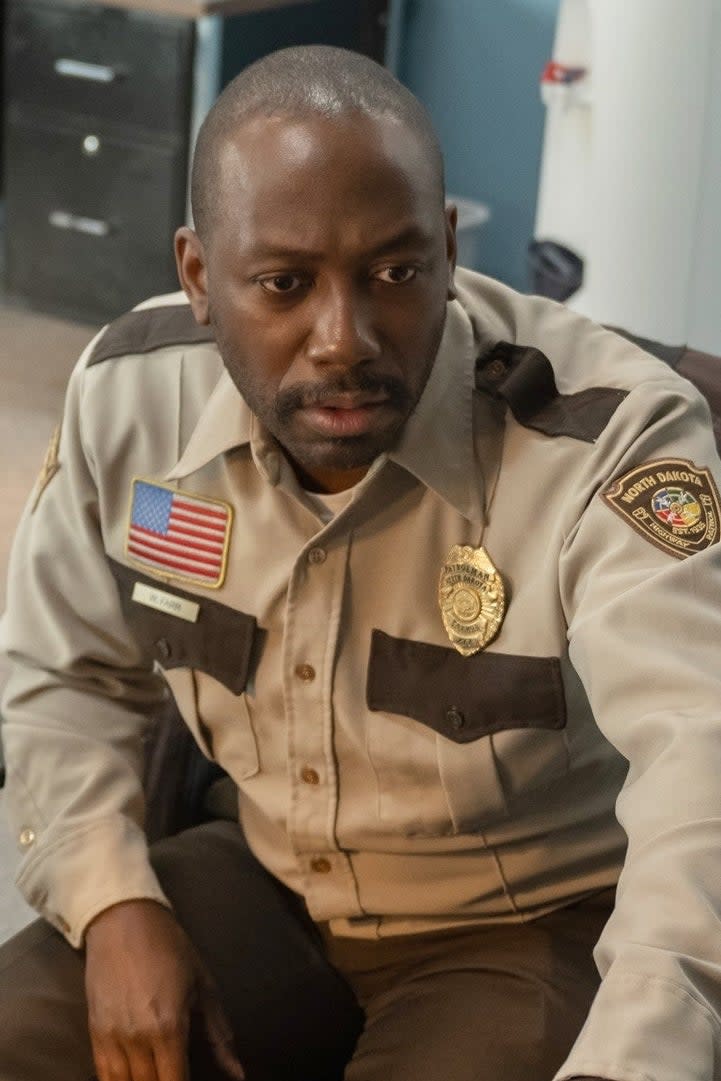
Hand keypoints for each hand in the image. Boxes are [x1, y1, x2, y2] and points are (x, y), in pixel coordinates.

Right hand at [84, 899, 243, 1080]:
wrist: (123, 921)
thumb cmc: (169, 948)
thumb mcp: (202, 985)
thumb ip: (219, 1035)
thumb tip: (237, 1074)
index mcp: (169, 1027)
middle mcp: (137, 1038)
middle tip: (179, 1073)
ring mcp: (112, 1037)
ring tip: (159, 1074)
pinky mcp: (94, 1033)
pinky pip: (104, 1075)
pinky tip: (135, 1077)